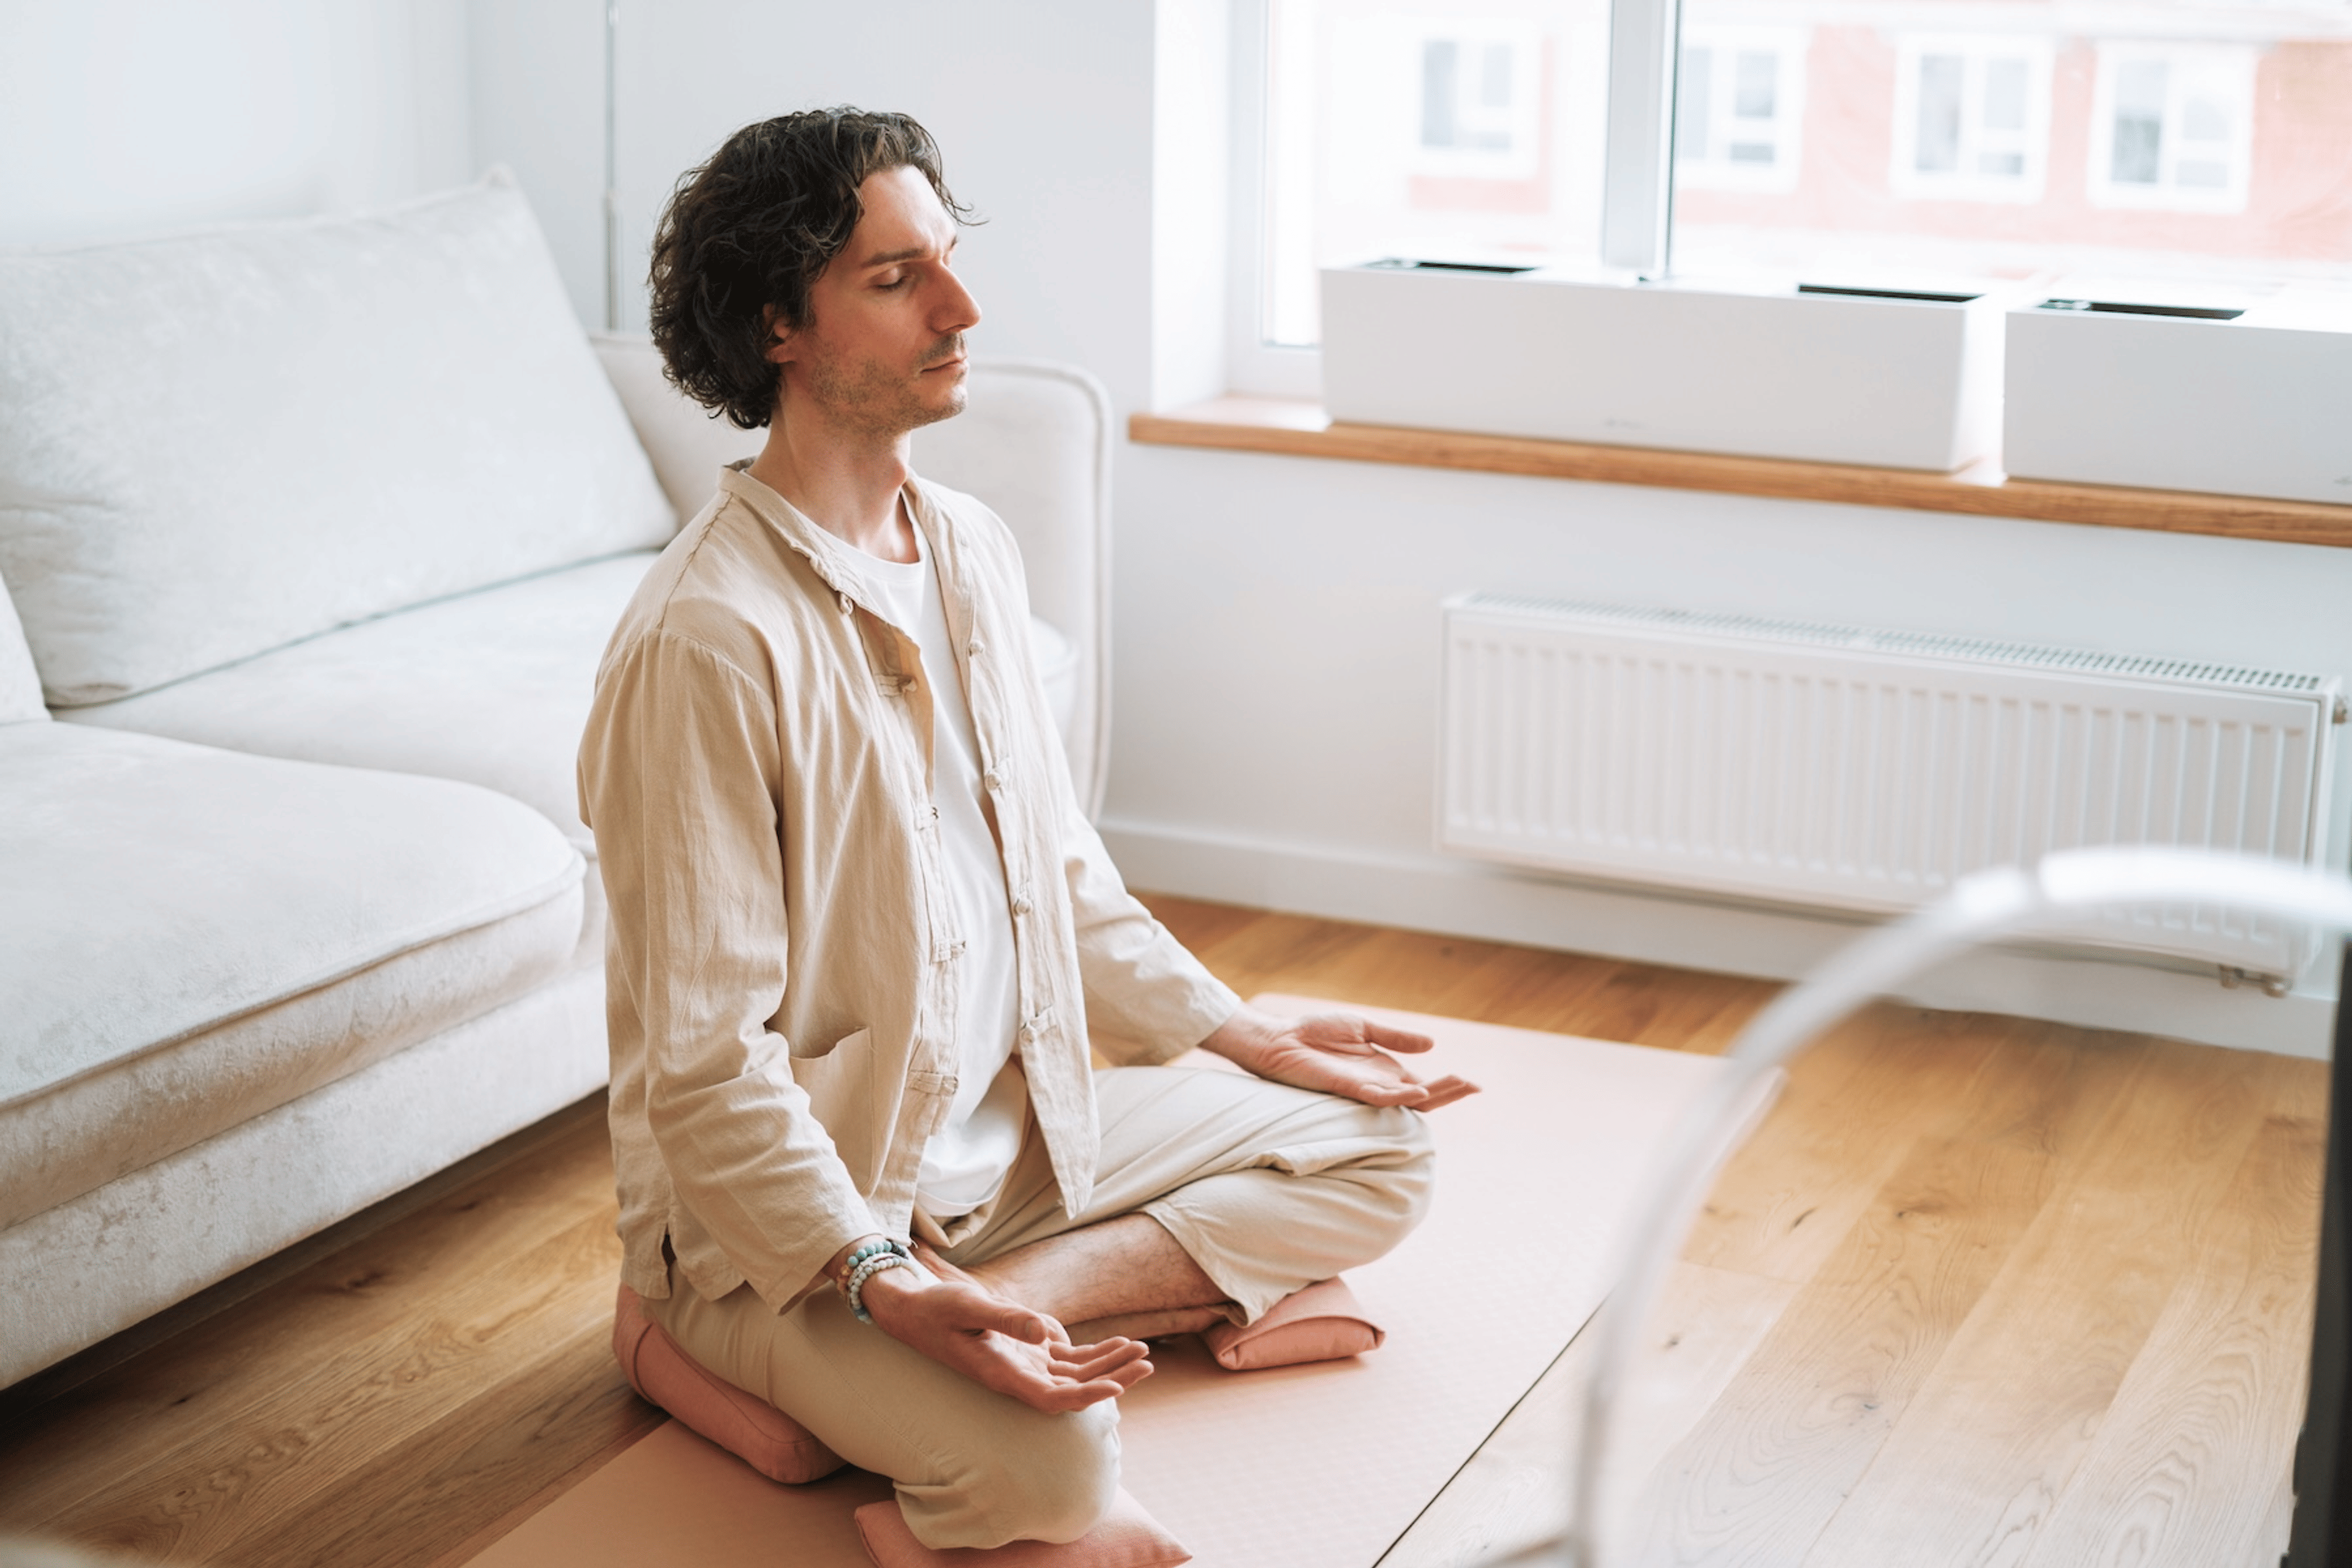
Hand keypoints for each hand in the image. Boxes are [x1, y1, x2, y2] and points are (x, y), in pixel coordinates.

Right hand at [859, 1266, 1152, 1412]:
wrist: (914, 1311)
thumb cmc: (939, 1309)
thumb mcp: (970, 1306)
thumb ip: (1008, 1319)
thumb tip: (1048, 1334)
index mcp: (1003, 1374)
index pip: (1053, 1397)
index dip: (1086, 1396)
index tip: (1117, 1387)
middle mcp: (1016, 1377)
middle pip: (1073, 1388)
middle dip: (1112, 1377)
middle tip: (1147, 1361)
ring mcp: (1022, 1366)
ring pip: (1074, 1373)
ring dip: (1107, 1364)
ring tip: (1142, 1350)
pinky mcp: (1024, 1353)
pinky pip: (1065, 1360)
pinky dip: (1090, 1354)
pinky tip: (1113, 1343)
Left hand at [1199, 1006, 1479, 1110]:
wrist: (1280, 1040)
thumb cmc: (1314, 1034)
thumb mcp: (1363, 1028)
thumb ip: (1396, 1037)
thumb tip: (1432, 1043)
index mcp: (1384, 1071)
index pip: (1423, 1085)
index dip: (1449, 1085)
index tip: (1475, 1083)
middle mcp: (1378, 1085)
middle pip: (1422, 1098)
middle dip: (1449, 1092)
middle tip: (1474, 1086)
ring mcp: (1364, 1090)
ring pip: (1406, 1102)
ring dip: (1434, 1094)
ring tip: (1459, 1085)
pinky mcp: (1347, 1089)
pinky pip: (1378, 1097)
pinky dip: (1400, 1097)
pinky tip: (1419, 1092)